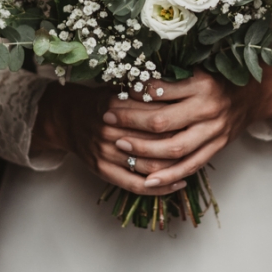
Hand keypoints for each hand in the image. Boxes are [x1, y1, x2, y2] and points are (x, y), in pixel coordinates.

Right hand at [30, 81, 188, 196]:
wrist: (68, 119)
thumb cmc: (101, 101)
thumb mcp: (119, 88)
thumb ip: (144, 90)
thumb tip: (181, 85)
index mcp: (114, 105)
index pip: (154, 115)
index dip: (178, 119)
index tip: (197, 118)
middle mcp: (110, 130)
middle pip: (154, 142)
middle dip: (181, 143)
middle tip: (203, 141)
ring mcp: (106, 153)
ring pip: (148, 166)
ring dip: (175, 168)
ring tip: (196, 162)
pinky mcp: (104, 171)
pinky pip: (136, 185)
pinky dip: (160, 187)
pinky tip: (178, 183)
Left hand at [103, 68, 271, 188]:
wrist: (253, 94)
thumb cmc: (218, 79)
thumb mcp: (197, 69)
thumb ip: (170, 77)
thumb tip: (131, 80)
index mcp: (201, 84)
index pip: (159, 92)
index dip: (134, 95)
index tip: (113, 95)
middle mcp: (207, 108)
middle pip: (162, 121)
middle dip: (131, 122)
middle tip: (108, 119)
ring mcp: (213, 131)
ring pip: (174, 148)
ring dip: (144, 150)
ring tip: (121, 147)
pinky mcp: (217, 147)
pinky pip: (190, 165)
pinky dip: (169, 175)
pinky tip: (148, 180)